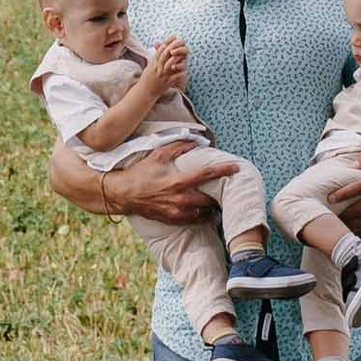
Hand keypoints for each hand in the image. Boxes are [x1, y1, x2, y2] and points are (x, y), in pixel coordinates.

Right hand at [44, 138, 222, 227]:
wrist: (125, 194)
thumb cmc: (142, 172)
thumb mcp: (158, 154)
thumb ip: (178, 146)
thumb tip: (196, 141)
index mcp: (179, 180)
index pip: (207, 174)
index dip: (223, 170)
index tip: (236, 167)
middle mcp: (181, 198)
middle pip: (210, 198)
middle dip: (221, 194)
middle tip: (228, 188)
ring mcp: (177, 212)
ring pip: (205, 212)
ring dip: (213, 206)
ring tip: (219, 199)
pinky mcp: (173, 220)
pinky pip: (195, 220)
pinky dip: (203, 215)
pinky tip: (206, 210)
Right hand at [137, 36, 191, 103]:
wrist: (145, 91)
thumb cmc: (148, 78)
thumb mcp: (150, 65)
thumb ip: (156, 57)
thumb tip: (160, 46)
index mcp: (154, 63)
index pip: (159, 50)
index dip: (166, 42)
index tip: (173, 36)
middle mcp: (157, 68)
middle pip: (164, 56)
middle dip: (171, 47)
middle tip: (179, 41)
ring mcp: (162, 76)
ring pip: (168, 65)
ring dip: (175, 59)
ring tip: (182, 54)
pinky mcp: (167, 83)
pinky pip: (174, 78)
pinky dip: (180, 74)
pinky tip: (185, 70)